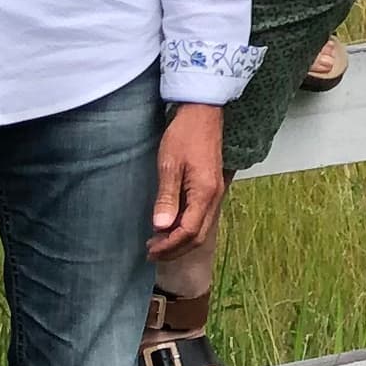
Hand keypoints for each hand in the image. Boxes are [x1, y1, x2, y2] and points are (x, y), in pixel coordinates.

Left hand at [149, 103, 226, 258]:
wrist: (202, 113)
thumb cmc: (184, 135)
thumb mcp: (170, 165)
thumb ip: (167, 197)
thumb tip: (161, 226)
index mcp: (205, 193)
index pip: (189, 231)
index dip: (169, 245)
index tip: (150, 250)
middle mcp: (214, 197)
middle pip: (198, 236)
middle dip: (175, 249)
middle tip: (151, 253)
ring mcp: (215, 193)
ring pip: (201, 228)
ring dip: (180, 240)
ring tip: (157, 243)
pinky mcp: (211, 188)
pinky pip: (201, 217)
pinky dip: (185, 228)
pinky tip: (170, 226)